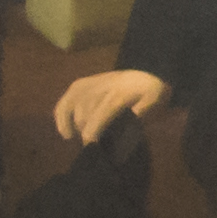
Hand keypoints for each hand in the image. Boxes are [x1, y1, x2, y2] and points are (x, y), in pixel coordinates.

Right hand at [52, 68, 166, 146]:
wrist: (146, 71)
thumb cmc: (151, 93)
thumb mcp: (155, 103)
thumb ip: (142, 115)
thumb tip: (129, 128)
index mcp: (119, 94)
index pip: (101, 114)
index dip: (93, 131)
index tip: (91, 145)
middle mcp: (100, 88)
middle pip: (84, 113)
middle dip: (85, 131)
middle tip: (92, 146)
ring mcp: (88, 84)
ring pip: (71, 107)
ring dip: (72, 125)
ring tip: (74, 138)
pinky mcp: (80, 84)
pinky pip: (65, 100)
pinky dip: (60, 116)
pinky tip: (65, 131)